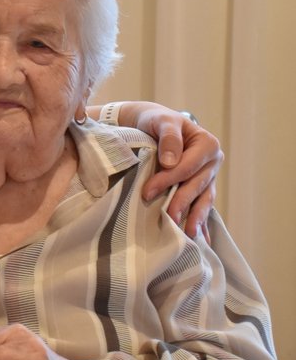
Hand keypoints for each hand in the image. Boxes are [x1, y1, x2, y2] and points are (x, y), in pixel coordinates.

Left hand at [116, 102, 222, 240]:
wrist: (152, 123)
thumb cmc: (156, 121)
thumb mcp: (162, 121)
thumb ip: (169, 137)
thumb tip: (171, 161)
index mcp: (207, 144)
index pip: (187, 167)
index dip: (168, 180)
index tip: (147, 193)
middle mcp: (212, 162)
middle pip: (196, 185)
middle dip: (181, 203)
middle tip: (168, 219)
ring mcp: (208, 176)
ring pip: (204, 198)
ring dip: (196, 217)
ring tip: (189, 235)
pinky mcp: (201, 187)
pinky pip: (202, 205)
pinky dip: (201, 221)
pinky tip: (200, 239)